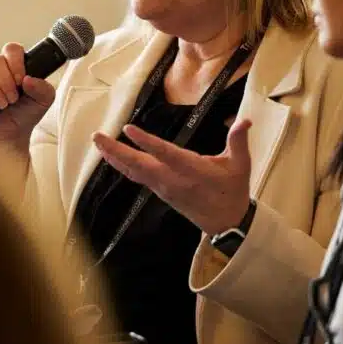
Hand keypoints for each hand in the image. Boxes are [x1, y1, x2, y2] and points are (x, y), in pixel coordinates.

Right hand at [0, 43, 55, 148]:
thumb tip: (28, 79)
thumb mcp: (44, 101)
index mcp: (12, 64)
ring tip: (2, 105)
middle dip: (5, 82)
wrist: (11, 135)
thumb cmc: (26, 113)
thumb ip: (44, 88)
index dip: (16, 63)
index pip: (11, 49)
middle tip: (13, 99)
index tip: (20, 81)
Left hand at [92, 118, 253, 235]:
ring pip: (135, 171)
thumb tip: (245, 120)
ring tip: (98, 143)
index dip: (147, 143)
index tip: (128, 130)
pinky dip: (122, 166)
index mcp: (194, 172)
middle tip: (97, 137)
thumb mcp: (241, 166)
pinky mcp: (160, 191)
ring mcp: (164, 187)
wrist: (226, 224)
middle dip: (117, 151)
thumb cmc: (233, 191)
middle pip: (140, 165)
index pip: (166, 154)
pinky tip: (111, 157)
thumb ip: (239, 142)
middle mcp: (174, 180)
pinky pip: (137, 177)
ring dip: (115, 157)